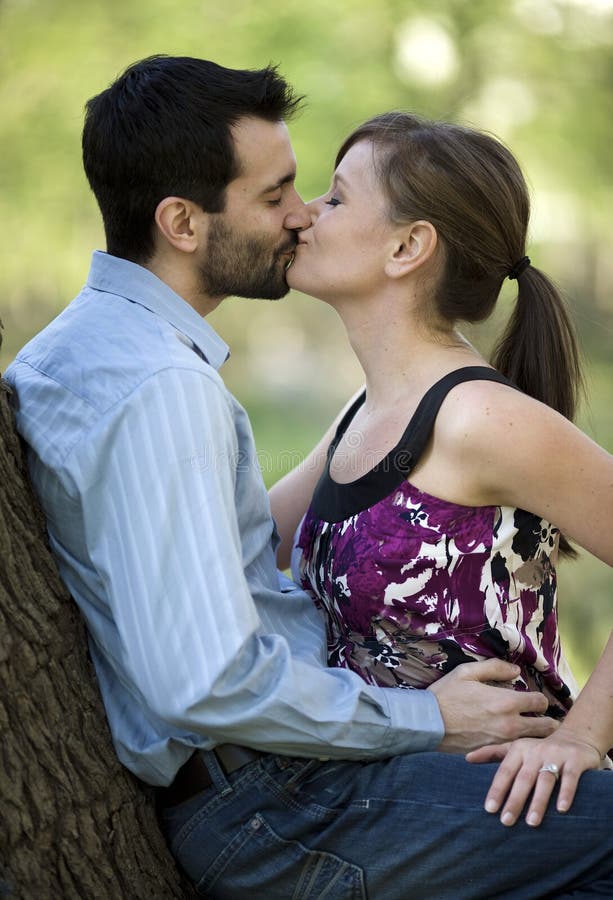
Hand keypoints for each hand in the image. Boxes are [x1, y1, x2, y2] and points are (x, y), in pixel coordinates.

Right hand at [428, 659, 557, 753]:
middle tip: (542, 718)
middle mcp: (509, 724)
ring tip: (532, 731)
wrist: (427, 722)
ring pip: (533, 742)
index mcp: (505, 701)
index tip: (534, 700)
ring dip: (536, 736)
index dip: (540, 699)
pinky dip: (519, 747)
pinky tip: (514, 742)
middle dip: (548, 721)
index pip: (541, 702)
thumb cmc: (446, 694)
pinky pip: (515, 750)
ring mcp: (502, 741)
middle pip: (546, 727)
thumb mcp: (467, 672)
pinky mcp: (493, 752)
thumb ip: (495, 667)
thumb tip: (516, 671)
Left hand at [466, 730, 602, 826]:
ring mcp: (556, 755)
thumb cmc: (538, 749)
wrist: (575, 737)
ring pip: (545, 779)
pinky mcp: (576, 760)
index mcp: (519, 750)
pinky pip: (570, 778)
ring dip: (538, 801)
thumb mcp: (515, 748)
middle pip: (523, 778)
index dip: (497, 789)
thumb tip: (466, 759)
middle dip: (514, 800)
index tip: (489, 809)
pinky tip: (561, 809)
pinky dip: (566, 793)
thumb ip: (492, 753)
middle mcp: (536, 752)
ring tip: (531, 822)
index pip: (505, 771)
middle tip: (506, 821)